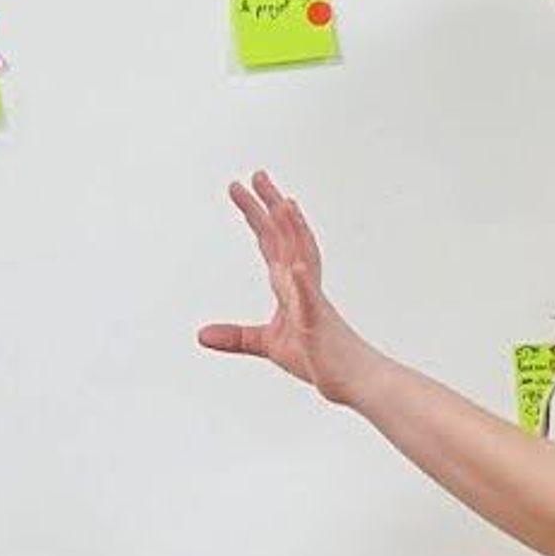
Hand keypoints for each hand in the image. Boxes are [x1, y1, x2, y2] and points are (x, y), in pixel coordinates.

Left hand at [196, 172, 380, 407]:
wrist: (353, 380)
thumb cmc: (318, 358)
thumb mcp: (268, 345)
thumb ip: (236, 337)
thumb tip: (202, 335)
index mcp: (289, 286)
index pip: (271, 242)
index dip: (256, 215)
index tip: (242, 188)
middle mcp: (303, 285)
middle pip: (286, 239)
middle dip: (271, 207)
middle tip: (256, 175)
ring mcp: (313, 302)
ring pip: (303, 259)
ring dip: (294, 232)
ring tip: (283, 204)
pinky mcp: (319, 326)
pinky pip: (311, 303)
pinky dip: (303, 285)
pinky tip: (294, 269)